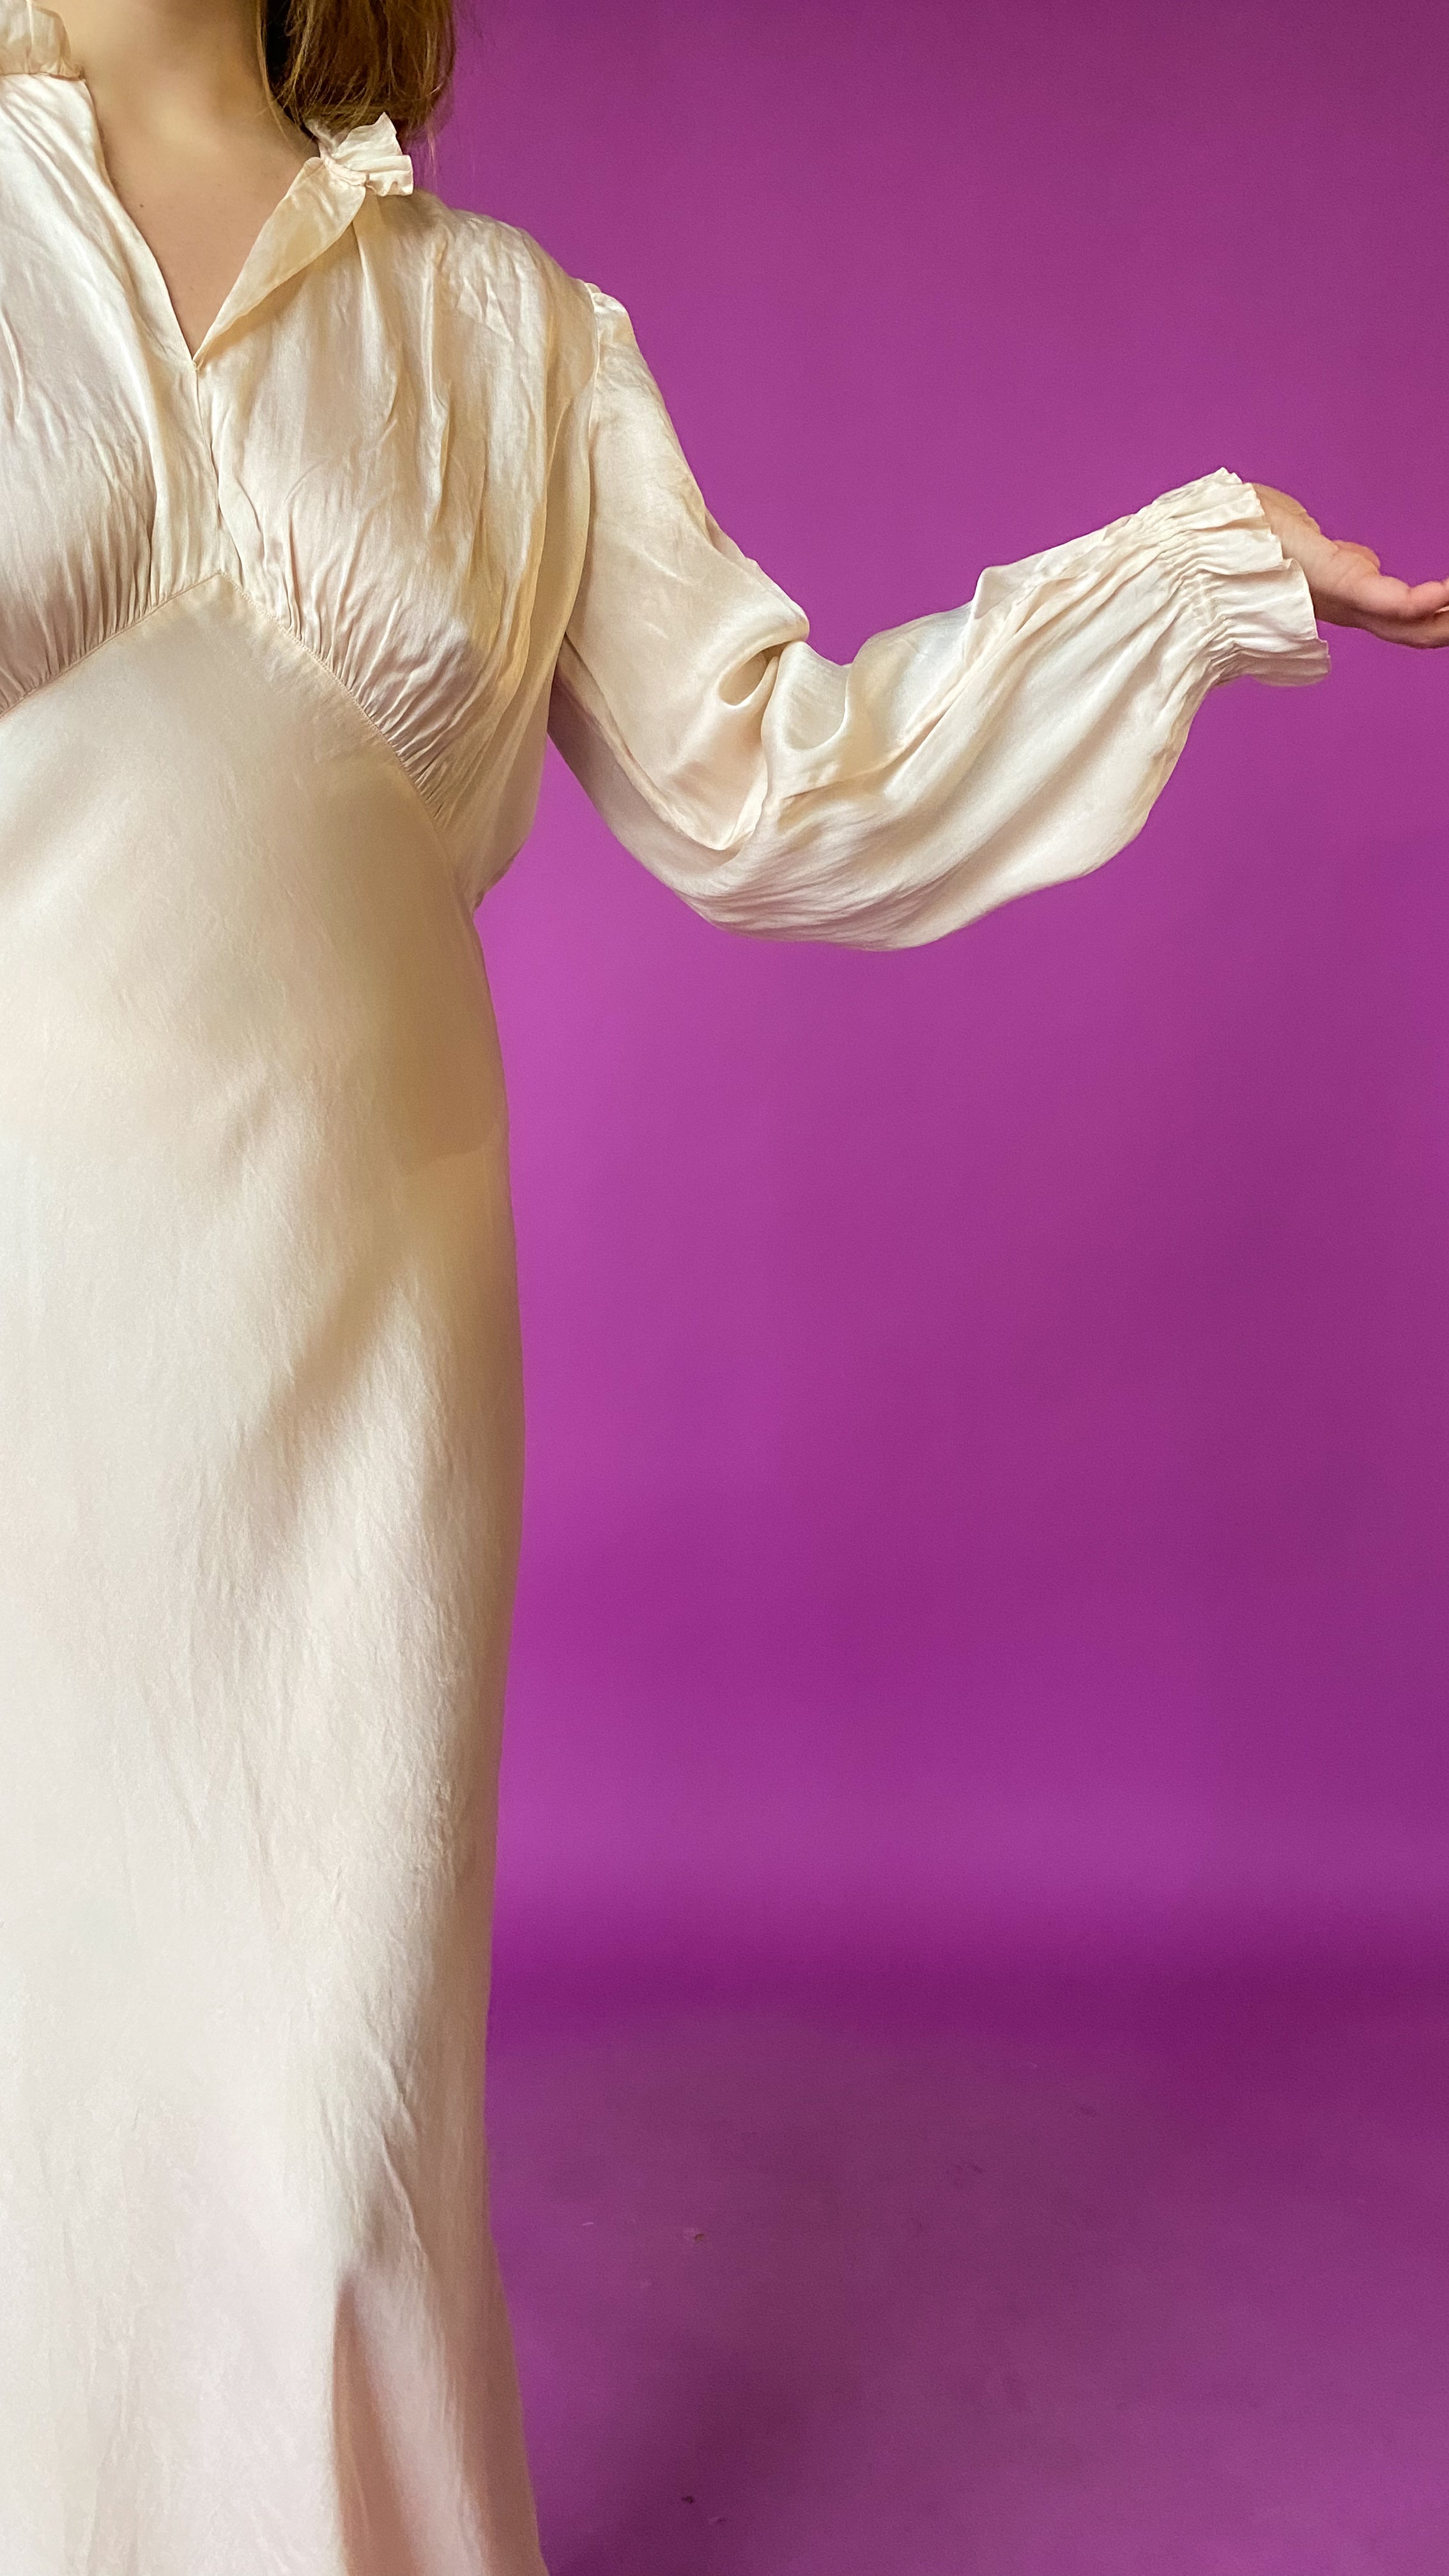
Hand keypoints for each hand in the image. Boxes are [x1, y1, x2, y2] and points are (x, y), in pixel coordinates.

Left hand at [1250, 483, 1448, 647]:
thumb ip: (1345, 559)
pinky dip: (1409, 600)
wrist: (1199, 538)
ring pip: (1400, 619)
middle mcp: (1339, 605)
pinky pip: (1374, 595)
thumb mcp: (1308, 541)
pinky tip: (1439, 597)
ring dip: (1444, 615)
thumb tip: (1371, 564)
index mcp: (1339, 595)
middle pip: (1408, 628)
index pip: (1397, 615)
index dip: (1434, 617)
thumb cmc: (1246, 535)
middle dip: (1447, 623)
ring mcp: (1333, 595)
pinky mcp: (1324, 577)